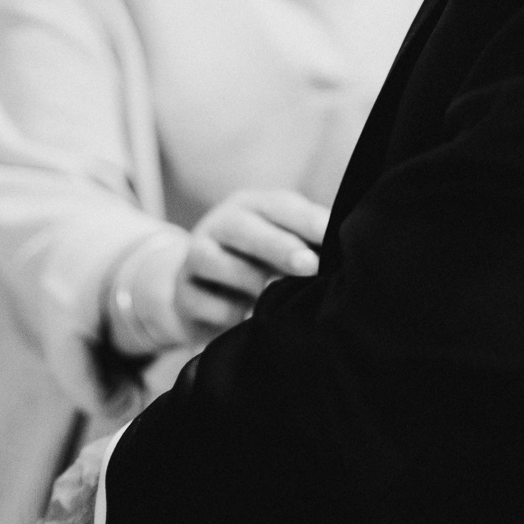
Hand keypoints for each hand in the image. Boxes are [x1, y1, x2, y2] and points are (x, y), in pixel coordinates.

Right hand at [176, 187, 328, 344]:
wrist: (200, 291)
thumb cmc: (257, 264)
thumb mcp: (280, 245)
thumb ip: (306, 243)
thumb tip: (342, 252)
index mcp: (251, 206)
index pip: (279, 204)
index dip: (305, 218)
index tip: (331, 235)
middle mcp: (219, 224)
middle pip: (244, 227)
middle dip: (278, 245)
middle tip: (309, 265)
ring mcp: (195, 256)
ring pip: (215, 260)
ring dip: (249, 281)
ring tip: (274, 296)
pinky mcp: (181, 293)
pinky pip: (203, 302)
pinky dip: (227, 312)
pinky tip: (245, 319)